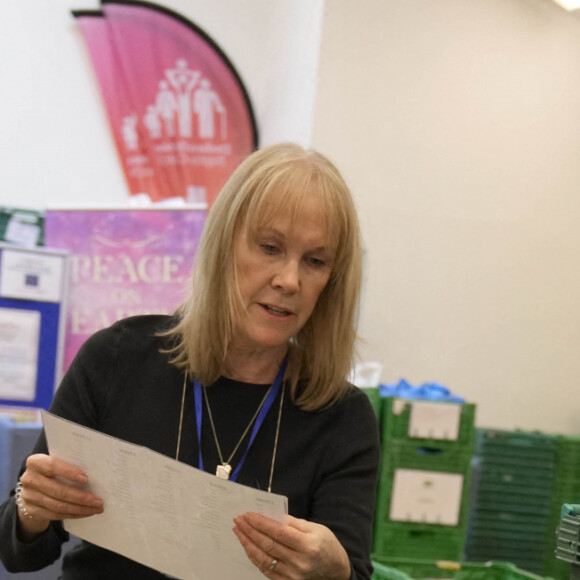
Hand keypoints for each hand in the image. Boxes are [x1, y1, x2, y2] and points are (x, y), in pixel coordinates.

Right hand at [15, 454, 103, 538]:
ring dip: (80, 509)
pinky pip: (55, 515)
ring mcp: (29, 497)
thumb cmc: (53, 470)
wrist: (33, 487)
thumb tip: (95, 474)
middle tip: (99, 501)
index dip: (69, 472)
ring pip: (58, 506)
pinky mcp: (31, 510)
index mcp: (35, 462)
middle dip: (81, 497)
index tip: (86, 479)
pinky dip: (73, 514)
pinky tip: (85, 513)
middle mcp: (29, 479)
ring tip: (96, 509)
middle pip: (58, 490)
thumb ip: (69, 465)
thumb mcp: (58, 463)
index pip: (52, 466)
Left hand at [233, 512, 350, 579]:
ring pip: (264, 559)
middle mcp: (299, 562)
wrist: (336, 571)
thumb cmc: (326, 545)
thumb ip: (293, 523)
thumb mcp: (316, 528)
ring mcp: (292, 576)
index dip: (261, 523)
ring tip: (239, 531)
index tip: (248, 514)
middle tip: (238, 520)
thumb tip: (272, 516)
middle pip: (268, 545)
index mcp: (308, 545)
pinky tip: (248, 546)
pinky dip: (255, 558)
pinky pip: (266, 570)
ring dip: (248, 544)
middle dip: (250, 530)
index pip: (278, 532)